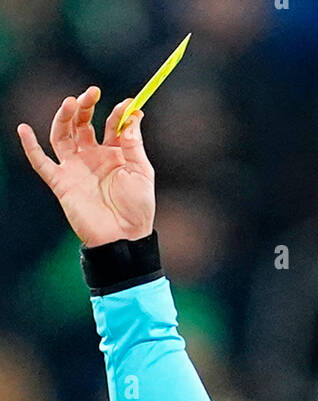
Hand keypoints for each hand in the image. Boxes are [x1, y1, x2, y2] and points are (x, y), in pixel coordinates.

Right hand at [17, 86, 154, 246]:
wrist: (124, 238)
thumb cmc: (137, 208)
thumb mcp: (142, 172)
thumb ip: (134, 143)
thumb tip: (134, 114)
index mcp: (114, 153)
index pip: (110, 124)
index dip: (117, 112)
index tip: (128, 104)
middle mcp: (92, 157)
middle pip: (82, 123)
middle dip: (85, 106)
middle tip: (91, 93)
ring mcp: (75, 168)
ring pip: (62, 135)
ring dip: (64, 117)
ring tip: (70, 103)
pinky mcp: (61, 182)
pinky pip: (41, 163)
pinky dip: (30, 147)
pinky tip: (24, 129)